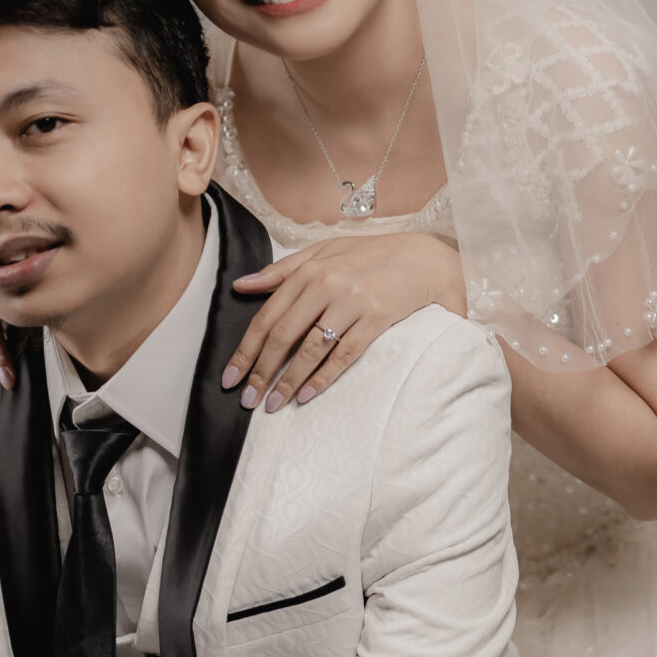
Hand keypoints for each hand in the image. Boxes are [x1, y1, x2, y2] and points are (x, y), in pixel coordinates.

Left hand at [222, 233, 462, 411]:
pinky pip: (343, 354)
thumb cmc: (372, 254)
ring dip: (288, 381)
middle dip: (261, 371)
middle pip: (284, 336)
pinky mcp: (376, 318)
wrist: (426, 258)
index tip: (230, 377)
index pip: (267, 316)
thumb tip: (241, 285)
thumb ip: (282, 270)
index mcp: (309, 270)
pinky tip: (307, 396)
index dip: (246, 349)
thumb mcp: (325, 251)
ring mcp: (352, 302)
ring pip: (310, 349)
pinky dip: (323, 377)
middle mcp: (327, 285)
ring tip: (273, 404)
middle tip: (247, 399)